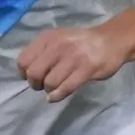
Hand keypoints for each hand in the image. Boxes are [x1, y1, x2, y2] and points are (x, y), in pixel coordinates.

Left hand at [18, 21, 132, 100]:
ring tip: (54, 88)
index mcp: (47, 38)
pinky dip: (57, 96)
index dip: (24, 73)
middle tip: (42, 85)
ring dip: (49, 90)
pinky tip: (56, 96)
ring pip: (49, 83)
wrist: (110, 41)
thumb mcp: (57, 40)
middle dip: (35, 84)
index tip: (32, 77)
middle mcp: (57, 46)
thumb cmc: (80, 43)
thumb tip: (27, 74)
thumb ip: (41, 53)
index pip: (23, 61)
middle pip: (34, 73)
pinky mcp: (86, 69)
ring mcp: (73, 57)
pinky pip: (65, 88)